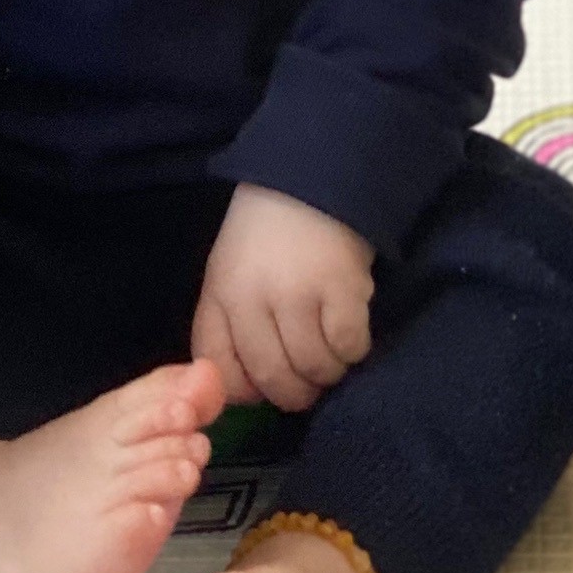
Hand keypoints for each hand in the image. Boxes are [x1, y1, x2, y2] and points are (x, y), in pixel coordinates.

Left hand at [191, 184, 374, 411]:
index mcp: (221, 295)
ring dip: (327, 375)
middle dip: (293, 394)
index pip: (222, 371)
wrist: (312, 177)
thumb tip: (249, 388)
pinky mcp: (342, 290)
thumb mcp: (227, 272)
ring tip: (332, 360)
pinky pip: (348, 346)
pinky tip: (350, 337)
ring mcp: (299, 296)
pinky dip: (352, 352)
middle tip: (308, 387)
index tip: (264, 389)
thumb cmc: (266, 229)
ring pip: (313, 368)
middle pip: (272, 377)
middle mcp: (254, 300)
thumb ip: (228, 324)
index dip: (246, 393)